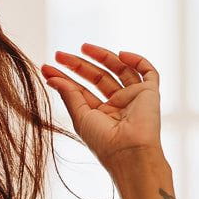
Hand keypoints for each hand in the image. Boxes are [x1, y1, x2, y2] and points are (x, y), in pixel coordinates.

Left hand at [40, 43, 162, 170]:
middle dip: (79, 65)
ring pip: (119, 69)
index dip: (65, 78)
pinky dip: (137, 60)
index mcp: (100, 115)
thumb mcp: (80, 117)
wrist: (130, 152)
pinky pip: (147, 71)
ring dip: (103, 56)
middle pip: (98, 77)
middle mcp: (117, 105)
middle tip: (60, 54)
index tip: (48, 67)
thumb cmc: (104, 142)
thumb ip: (68, 95)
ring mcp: (134, 97)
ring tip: (83, 47)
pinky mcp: (150, 93)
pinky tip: (122, 54)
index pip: (82, 90)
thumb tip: (51, 77)